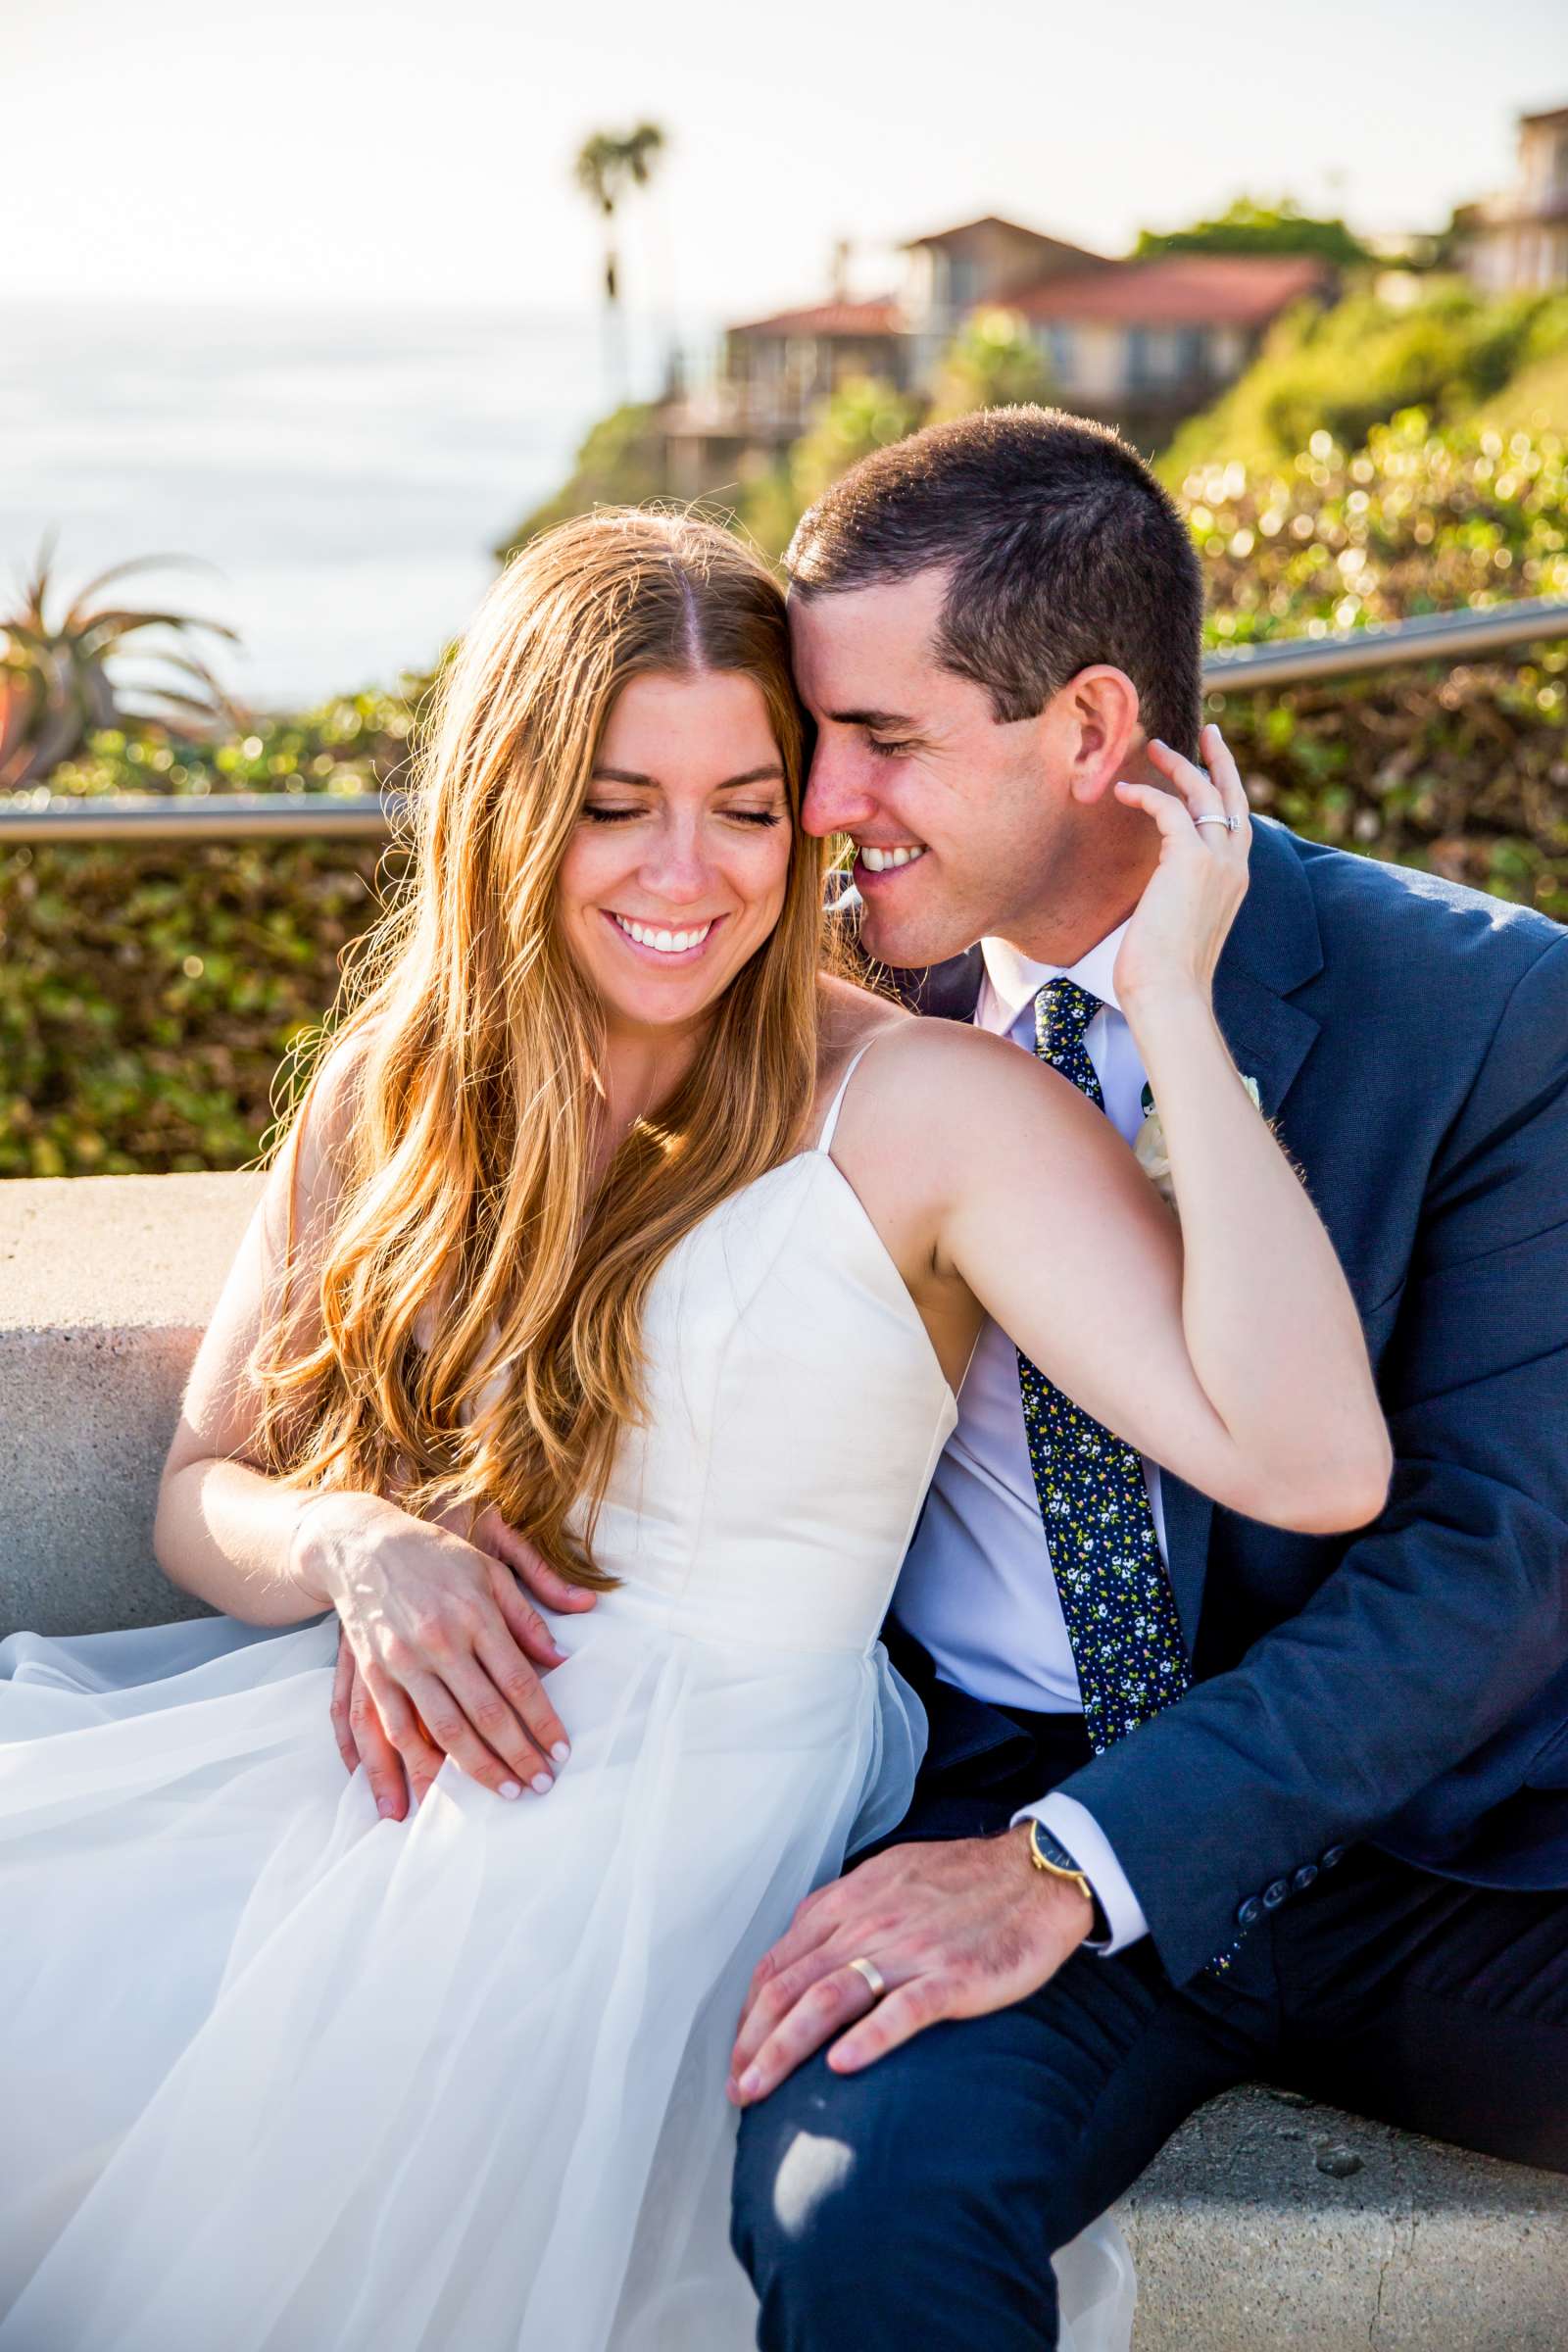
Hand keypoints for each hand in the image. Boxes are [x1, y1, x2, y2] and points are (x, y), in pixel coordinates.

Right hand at [303, 1490, 595, 1816]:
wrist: (362, 1544)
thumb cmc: (436, 1556)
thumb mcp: (490, 1570)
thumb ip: (528, 1617)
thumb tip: (562, 1659)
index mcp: (475, 1614)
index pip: (518, 1681)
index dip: (542, 1721)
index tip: (562, 1751)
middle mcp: (440, 1640)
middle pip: (485, 1714)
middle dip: (517, 1756)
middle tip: (541, 1787)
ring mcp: (403, 1660)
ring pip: (443, 1731)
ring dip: (475, 1771)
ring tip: (503, 1794)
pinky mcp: (373, 1673)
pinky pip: (394, 1729)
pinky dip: (414, 1765)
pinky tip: (433, 1791)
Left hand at [726, 1827, 1092, 2105]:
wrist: (1036, 1872)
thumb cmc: (962, 1880)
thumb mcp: (887, 1878)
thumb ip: (842, 1914)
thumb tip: (800, 1948)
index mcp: (849, 1904)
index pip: (779, 1963)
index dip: (750, 2012)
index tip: (737, 2053)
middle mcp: (868, 1925)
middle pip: (791, 1986)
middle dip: (753, 2041)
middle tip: (735, 2088)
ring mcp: (910, 1951)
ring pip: (829, 1998)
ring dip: (785, 2047)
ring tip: (758, 2089)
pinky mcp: (954, 1977)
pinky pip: (904, 2009)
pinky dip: (868, 2038)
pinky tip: (841, 2066)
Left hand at [1112, 722, 1250, 1013]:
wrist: (1171, 993)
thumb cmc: (1165, 974)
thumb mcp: (1178, 927)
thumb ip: (1179, 899)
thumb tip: (1158, 893)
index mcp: (1234, 882)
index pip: (1237, 825)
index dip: (1225, 793)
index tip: (1211, 770)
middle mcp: (1234, 866)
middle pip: (1233, 797)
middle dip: (1220, 761)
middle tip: (1207, 732)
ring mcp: (1217, 861)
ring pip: (1204, 794)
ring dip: (1179, 766)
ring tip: (1155, 747)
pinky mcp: (1190, 859)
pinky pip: (1168, 808)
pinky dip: (1146, 795)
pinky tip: (1122, 792)